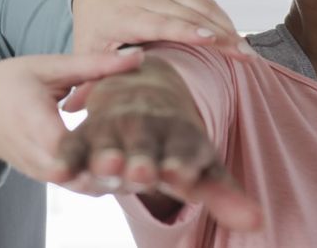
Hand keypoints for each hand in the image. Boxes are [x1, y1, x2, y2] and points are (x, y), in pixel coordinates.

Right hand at [0, 49, 144, 181]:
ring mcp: (46, 174)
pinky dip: (109, 179)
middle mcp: (42, 159)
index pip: (77, 151)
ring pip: (91, 187)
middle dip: (125, 173)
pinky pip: (85, 185)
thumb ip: (93, 65)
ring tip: (158, 165)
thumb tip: (138, 55)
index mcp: (38, 127)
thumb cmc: (6, 83)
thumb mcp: (47, 67)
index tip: (144, 148)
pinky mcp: (52, 178)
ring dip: (121, 180)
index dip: (109, 155)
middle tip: (163, 161)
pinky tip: (138, 166)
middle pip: (89, 178)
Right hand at [52, 58, 261, 231]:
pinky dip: (66, 156)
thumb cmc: (175, 142)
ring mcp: (115, 129)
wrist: (141, 93)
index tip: (183, 173)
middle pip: (146, 145)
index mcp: (181, 135)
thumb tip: (258, 223)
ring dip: (106, 154)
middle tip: (142, 171)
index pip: (184, 149)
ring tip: (105, 165)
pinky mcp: (86, 136)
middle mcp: (148, 128)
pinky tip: (57, 170)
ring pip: (110, 142)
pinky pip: (74, 146)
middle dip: (144, 158)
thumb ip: (225, 195)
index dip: (184, 162)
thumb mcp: (202, 166)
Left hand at [72, 0, 257, 61]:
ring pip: (201, 6)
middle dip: (220, 34)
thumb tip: (77, 109)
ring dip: (227, 28)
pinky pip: (204, 1)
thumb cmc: (94, 25)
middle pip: (189, 15)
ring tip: (247, 54)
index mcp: (124, 15)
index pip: (159, 22)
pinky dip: (223, 18)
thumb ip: (89, 75)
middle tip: (244, 57)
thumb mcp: (86, 48)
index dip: (186, 30)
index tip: (210, 39)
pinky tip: (236, 38)